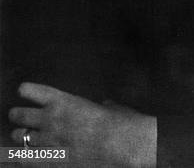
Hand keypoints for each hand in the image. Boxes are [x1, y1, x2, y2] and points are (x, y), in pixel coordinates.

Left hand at [9, 83, 155, 166]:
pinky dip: (25, 157)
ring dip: (20, 137)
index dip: (26, 91)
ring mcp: (48, 142)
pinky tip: (26, 157)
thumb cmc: (118, 123)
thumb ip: (101, 107)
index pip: (31, 91)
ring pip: (20, 138)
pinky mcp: (51, 162)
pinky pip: (27, 160)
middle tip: (16, 116)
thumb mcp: (109, 107)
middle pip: (20, 115)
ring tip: (20, 137)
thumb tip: (105, 107)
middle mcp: (50, 119)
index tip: (23, 91)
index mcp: (63, 100)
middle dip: (17, 115)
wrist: (119, 145)